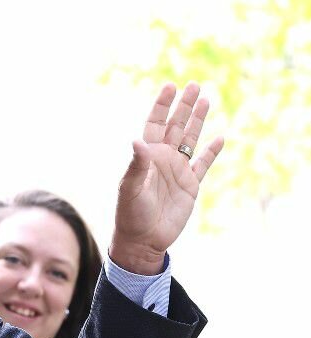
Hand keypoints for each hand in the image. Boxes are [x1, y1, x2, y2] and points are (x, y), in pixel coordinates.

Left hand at [109, 82, 224, 274]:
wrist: (143, 240)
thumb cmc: (131, 215)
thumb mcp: (130, 189)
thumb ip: (136, 165)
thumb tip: (137, 140)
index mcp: (146, 157)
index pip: (154, 124)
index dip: (161, 106)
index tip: (170, 86)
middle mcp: (162, 159)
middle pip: (175, 126)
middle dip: (183, 106)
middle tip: (194, 85)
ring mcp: (177, 171)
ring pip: (190, 139)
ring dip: (197, 121)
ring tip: (205, 99)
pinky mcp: (190, 185)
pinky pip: (203, 164)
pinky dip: (211, 152)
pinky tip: (219, 138)